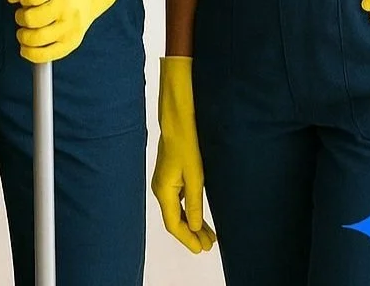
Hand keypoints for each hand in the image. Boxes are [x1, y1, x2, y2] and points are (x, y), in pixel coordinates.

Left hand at [6, 0, 117, 62]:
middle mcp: (66, 7)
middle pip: (31, 19)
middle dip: (21, 17)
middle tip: (25, 13)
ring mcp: (70, 27)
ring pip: (35, 39)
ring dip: (23, 35)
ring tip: (27, 28)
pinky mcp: (71, 43)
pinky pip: (43, 56)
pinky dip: (29, 52)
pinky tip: (27, 45)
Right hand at [152, 57, 215, 253]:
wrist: (178, 120)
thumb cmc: (186, 145)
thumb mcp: (194, 177)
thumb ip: (193, 204)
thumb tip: (193, 228)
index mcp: (163, 191)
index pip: (173, 224)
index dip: (187, 239)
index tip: (201, 249)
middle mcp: (160, 188)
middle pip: (174, 219)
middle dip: (191, 234)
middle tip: (209, 245)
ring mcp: (164, 181)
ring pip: (177, 210)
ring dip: (191, 223)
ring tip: (208, 235)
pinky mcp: (170, 175)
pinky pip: (178, 200)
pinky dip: (189, 210)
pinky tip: (199, 215)